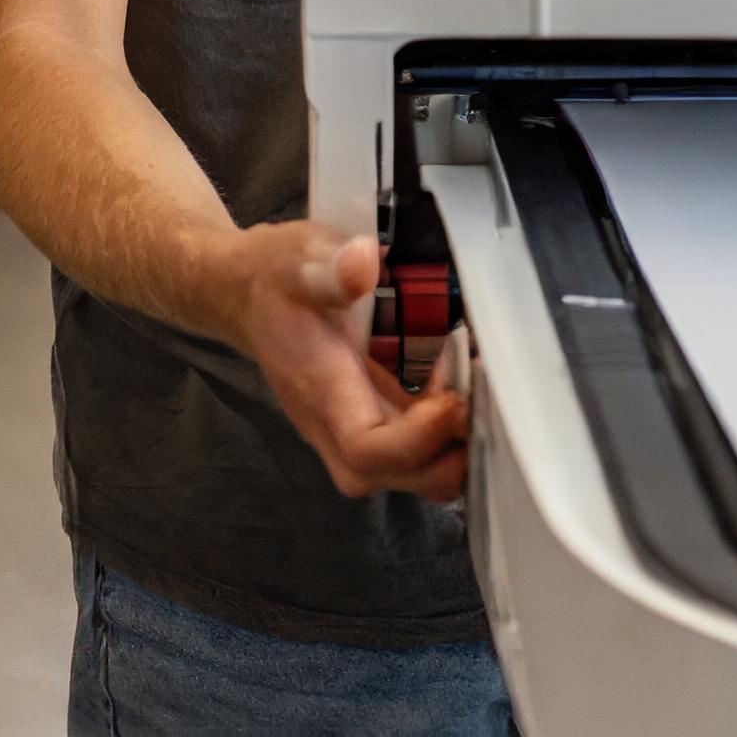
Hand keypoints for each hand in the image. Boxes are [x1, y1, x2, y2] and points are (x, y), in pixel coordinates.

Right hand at [221, 221, 468, 502]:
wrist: (251, 294)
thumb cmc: (276, 280)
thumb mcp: (298, 260)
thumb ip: (329, 269)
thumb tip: (364, 264)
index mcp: (321, 395)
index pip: (367, 451)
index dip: (416, 440)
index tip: (452, 398)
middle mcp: (342, 428)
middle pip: (404, 476)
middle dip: (454, 448)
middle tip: (485, 390)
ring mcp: (364, 427)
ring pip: (423, 468)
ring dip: (463, 436)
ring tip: (485, 377)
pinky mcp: (383, 418)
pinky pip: (428, 444)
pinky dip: (459, 421)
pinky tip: (475, 372)